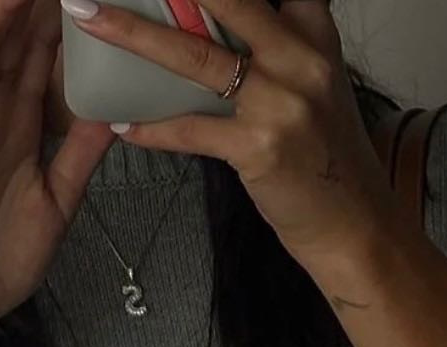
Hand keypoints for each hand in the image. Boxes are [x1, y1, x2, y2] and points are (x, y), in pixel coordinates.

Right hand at [0, 0, 115, 346]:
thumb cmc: (0, 261)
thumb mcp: (59, 202)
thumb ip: (81, 154)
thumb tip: (116, 110)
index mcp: (20, 130)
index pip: (43, 63)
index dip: (64, 26)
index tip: (92, 1)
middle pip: (14, 47)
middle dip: (36, 7)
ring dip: (0, 14)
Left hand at [61, 0, 400, 271]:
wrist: (355, 224)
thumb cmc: (326, 156)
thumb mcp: (314, 82)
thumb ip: (276, 44)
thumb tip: (214, 20)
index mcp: (314, 31)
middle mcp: (301, 57)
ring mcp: (281, 102)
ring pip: (195, 56)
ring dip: (134, 35)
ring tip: (91, 16)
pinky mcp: (260, 149)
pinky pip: (191, 130)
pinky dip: (152, 128)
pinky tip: (122, 125)